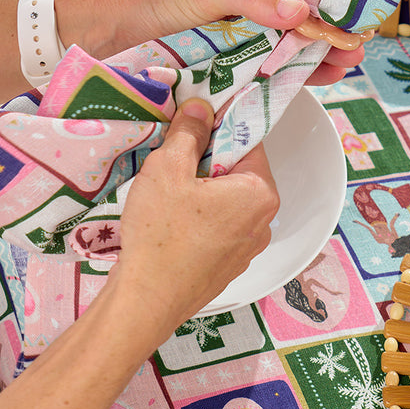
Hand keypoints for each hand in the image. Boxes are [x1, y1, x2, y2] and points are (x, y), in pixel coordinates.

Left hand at [55, 0, 364, 85]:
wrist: (117, 26)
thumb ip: (255, 0)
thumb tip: (302, 11)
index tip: (348, 20)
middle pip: (298, 9)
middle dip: (324, 30)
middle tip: (351, 52)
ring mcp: (240, 18)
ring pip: (285, 33)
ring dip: (310, 50)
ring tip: (339, 68)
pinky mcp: (228, 44)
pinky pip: (265, 51)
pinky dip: (285, 62)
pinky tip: (306, 76)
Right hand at [115, 98, 278, 327]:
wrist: (146, 301)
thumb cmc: (161, 233)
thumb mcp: (168, 168)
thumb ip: (189, 132)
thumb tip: (202, 107)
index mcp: (260, 193)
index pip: (246, 140)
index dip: (215, 129)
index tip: (188, 129)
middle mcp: (263, 222)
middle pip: (236, 172)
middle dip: (204, 163)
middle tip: (171, 166)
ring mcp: (246, 249)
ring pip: (224, 201)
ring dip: (199, 192)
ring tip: (166, 198)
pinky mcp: (226, 267)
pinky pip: (216, 228)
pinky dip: (197, 220)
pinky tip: (168, 225)